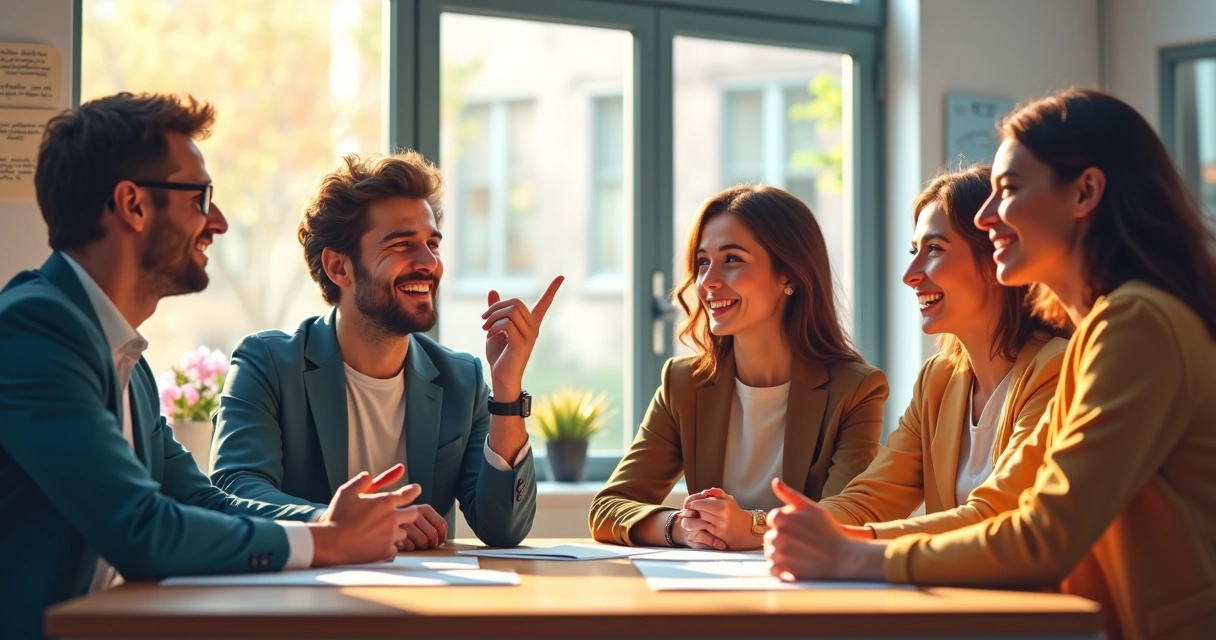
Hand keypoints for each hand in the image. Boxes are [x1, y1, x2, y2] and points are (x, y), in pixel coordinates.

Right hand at [311, 464, 420, 565]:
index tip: (416, 490)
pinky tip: (379, 544)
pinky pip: (396, 548)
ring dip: (397, 531)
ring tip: (383, 531)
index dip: (414, 490)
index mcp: (385, 502)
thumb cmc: (337, 516)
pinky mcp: (386, 552)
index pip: (409, 494)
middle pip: (413, 514)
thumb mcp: (347, 491)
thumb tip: (368, 474)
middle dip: (408, 512)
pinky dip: (390, 546)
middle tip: (398, 514)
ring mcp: (390, 536)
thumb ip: (361, 480)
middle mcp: (392, 518)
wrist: (330, 542)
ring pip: (404, 532)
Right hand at [395, 504, 448, 550]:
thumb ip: (426, 521)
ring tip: (415, 545)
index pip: (441, 523)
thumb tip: (441, 538)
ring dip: (421, 546)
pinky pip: (410, 546)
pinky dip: (409, 547)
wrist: (372, 519)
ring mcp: (404, 524)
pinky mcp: (394, 535)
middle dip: (432, 543)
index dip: (442, 535)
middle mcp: (414, 514)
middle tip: (428, 546)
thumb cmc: (396, 518)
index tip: (440, 541)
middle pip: (432, 533)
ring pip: (423, 541)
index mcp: (422, 508)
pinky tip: (404, 545)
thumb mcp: (413, 513)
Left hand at [482, 276, 563, 395]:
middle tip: (484, 318)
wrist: (501, 377)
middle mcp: (533, 328)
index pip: (545, 303)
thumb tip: (492, 291)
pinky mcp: (521, 343)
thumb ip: (496, 310)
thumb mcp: (495, 328)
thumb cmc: (500, 355)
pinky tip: (488, 336)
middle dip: (497, 306)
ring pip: (510, 311)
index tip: (561, 276)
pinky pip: (506, 324)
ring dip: (492, 317)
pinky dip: (493, 327)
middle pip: (516, 302)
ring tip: (484, 328)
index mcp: (530, 324)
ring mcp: (529, 336)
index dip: (553, 289)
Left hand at [684, 488, 759, 549]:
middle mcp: (722, 514)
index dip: (692, 503)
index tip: (687, 504)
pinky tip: (699, 526)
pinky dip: (700, 527)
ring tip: (691, 518)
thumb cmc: (736, 514)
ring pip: (700, 520)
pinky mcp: (719, 535)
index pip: (701, 502)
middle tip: (686, 511)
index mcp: (723, 504)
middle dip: (692, 511)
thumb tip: (704, 492)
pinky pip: (705, 529)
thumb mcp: (729, 499)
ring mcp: (720, 525)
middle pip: (699, 511)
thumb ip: (717, 493)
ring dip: (694, 519)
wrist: (748, 530)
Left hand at [763, 478, 884, 580]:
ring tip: (800, 555)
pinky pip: (772, 569)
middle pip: (769, 537)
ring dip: (780, 554)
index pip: (772, 519)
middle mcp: (777, 534)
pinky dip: (780, 569)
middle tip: (802, 544)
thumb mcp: (812, 508)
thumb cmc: (829, 532)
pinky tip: (794, 566)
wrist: (843, 559)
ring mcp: (778, 553)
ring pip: (770, 553)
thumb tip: (775, 481)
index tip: (800, 530)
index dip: (786, 524)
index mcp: (782, 518)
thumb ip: (790, 495)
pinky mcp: (782, 570)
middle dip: (782, 539)